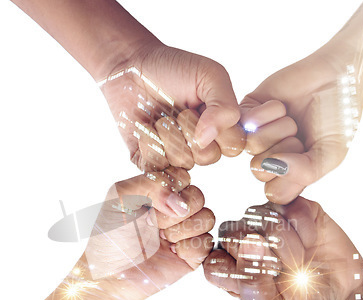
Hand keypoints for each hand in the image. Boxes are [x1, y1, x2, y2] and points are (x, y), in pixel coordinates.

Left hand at [77, 166, 214, 299]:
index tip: (149, 204)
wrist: (109, 274)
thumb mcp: (120, 196)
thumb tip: (180, 202)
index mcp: (158, 193)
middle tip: (152, 224)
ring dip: (183, 229)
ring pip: (207, 218)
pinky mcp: (192, 256)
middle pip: (198, 196)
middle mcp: (173, 211)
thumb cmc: (109, 236)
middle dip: (175, 212)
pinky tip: (170, 252)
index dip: (171, 188)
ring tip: (162, 239)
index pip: (182, 176)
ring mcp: (184, 233)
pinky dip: (189, 247)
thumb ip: (151, 183)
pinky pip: (208, 243)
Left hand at [100, 42, 245, 170]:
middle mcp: (200, 144)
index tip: (201, 107)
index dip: (219, 130)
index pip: (233, 146)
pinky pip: (156, 168)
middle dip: (190, 130)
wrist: (129, 67)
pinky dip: (150, 145)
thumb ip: (224, 106)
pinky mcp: (150, 160)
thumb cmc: (171, 67)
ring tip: (161, 116)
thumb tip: (207, 139)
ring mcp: (175, 154)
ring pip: (182, 163)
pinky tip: (145, 127)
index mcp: (220, 126)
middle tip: (180, 110)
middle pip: (207, 157)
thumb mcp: (209, 75)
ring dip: (169, 135)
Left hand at [203, 197, 362, 299]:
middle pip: (231, 233)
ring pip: (258, 216)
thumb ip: (252, 283)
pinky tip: (311, 241)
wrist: (344, 293)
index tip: (266, 283)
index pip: (213, 262)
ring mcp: (263, 222)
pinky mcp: (289, 207)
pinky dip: (303, 227)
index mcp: (228, 269)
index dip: (240, 270)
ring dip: (287, 243)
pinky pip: (287, 205)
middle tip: (287, 271)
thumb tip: (250, 240)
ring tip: (302, 259)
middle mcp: (240, 243)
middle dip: (266, 257)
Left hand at [240, 51, 350, 203]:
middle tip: (300, 135)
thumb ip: (306, 172)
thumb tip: (274, 168)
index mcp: (289, 174)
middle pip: (258, 170)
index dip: (287, 178)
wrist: (337, 76)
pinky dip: (266, 113)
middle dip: (285, 150)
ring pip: (252, 145)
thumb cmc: (338, 117)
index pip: (274, 193)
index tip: (305, 159)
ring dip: (278, 129)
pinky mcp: (247, 112)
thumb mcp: (331, 153)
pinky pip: (244, 121)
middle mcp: (270, 158)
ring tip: (292, 119)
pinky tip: (280, 106)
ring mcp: (257, 135)